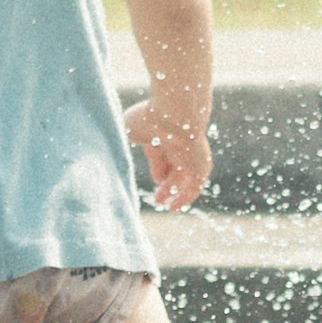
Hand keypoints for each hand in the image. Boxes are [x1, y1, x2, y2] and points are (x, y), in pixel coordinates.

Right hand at [125, 97, 210, 211]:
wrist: (175, 115)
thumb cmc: (149, 118)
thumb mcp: (131, 129)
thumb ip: (126, 138)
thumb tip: (119, 147)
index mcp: (166, 132)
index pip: (162, 154)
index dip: (156, 167)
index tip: (153, 179)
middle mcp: (180, 143)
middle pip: (174, 166)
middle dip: (165, 183)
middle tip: (156, 197)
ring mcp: (192, 155)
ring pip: (183, 177)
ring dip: (172, 191)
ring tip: (162, 204)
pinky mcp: (202, 166)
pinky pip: (194, 186)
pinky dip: (184, 197)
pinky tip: (173, 207)